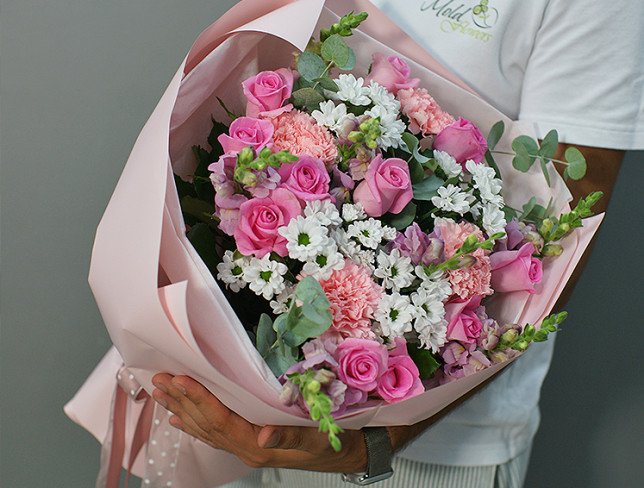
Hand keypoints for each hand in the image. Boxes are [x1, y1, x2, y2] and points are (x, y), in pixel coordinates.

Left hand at [151, 373, 366, 472]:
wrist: (341, 454)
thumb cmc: (331, 443)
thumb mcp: (317, 438)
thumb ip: (290, 438)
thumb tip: (264, 437)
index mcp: (257, 447)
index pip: (220, 420)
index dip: (199, 399)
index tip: (180, 380)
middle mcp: (245, 449)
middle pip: (205, 424)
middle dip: (181, 401)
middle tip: (159, 381)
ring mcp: (244, 448)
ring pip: (205, 428)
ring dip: (181, 409)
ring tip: (160, 393)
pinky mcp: (247, 443)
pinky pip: (213, 434)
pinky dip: (194, 424)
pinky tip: (178, 419)